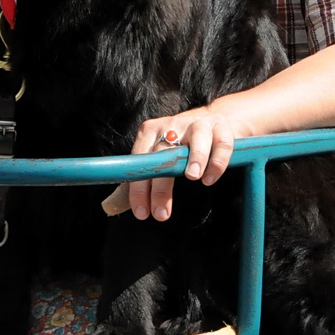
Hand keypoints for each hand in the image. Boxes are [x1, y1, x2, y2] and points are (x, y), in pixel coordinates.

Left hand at [128, 106, 249, 221]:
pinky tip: (210, 179)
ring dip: (195, 158)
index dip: (138, 188)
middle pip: (164, 154)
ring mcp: (198, 124)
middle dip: (161, 187)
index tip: (141, 212)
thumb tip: (113, 206)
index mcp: (151, 131)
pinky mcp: (221, 128)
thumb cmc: (180, 145)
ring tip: (193, 179)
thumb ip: (141, 178)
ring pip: (197, 139)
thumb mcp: (158, 155)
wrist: (215, 120)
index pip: (140, 159)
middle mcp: (173, 125)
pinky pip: (221, 144)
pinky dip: (217, 161)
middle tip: (161, 214)